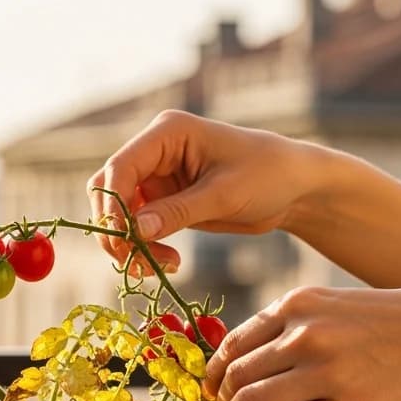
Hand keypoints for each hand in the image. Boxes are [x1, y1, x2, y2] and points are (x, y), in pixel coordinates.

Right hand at [86, 110, 309, 274]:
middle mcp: (155, 152)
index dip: (113, 206)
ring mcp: (157, 178)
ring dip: (131, 245)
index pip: (120, 167)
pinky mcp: (164, 202)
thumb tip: (135, 231)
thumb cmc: (266, 176)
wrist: (291, 189)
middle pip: (109, 192)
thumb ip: (178, 211)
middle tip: (137, 262)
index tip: (123, 240)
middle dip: (117, 229)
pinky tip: (170, 263)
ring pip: (119, 215)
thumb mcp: (224, 195)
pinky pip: (138, 229)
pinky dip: (145, 249)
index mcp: (167, 133)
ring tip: (163, 267)